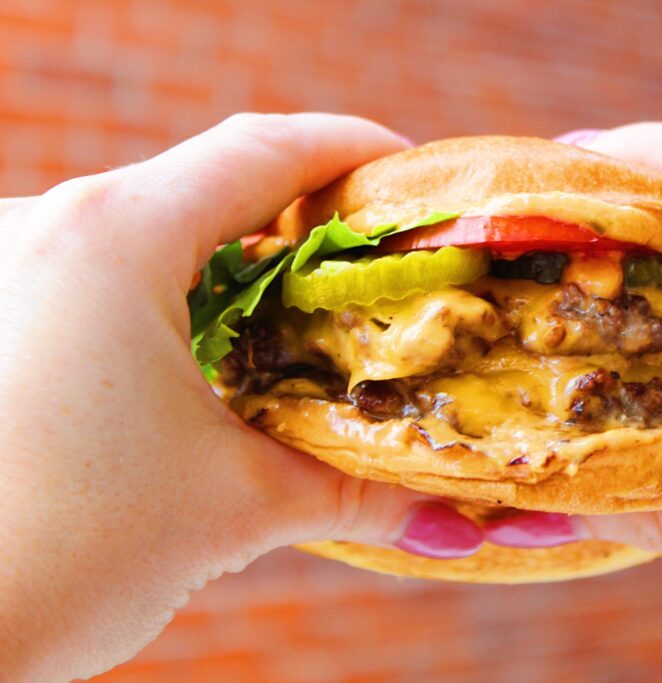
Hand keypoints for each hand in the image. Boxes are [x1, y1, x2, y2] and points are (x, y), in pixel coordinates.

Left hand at [0, 114, 484, 680]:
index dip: (352, 150)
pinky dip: (167, 294)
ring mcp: (2, 267)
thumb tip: (452, 526)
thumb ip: (353, 497)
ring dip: (229, 260)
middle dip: (299, 215)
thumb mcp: (231, 510)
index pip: (263, 151)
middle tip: (374, 260)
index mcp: (114, 240)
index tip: (412, 176)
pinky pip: (96, 272)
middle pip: (205, 185)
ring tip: (299, 313)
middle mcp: (45, 228)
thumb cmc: (58, 558)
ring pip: (146, 230)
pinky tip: (204, 352)